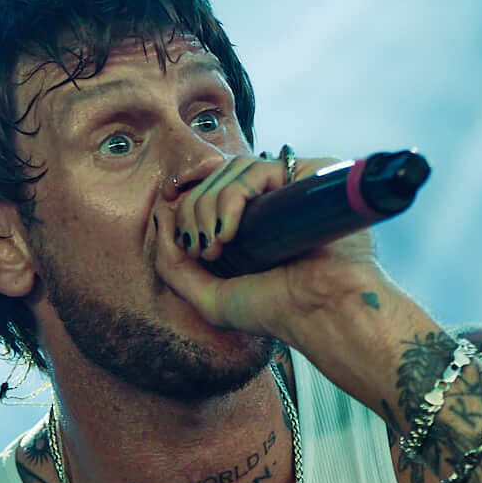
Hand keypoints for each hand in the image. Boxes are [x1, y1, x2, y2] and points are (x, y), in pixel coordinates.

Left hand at [154, 151, 385, 339]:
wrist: (321, 313)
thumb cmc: (275, 310)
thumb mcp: (208, 296)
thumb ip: (173, 264)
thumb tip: (160, 212)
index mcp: (249, 225)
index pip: (206, 194)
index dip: (187, 209)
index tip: (191, 245)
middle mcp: (269, 202)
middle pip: (214, 180)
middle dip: (194, 212)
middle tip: (204, 250)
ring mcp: (288, 188)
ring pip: (231, 170)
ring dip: (209, 205)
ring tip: (219, 245)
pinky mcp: (306, 177)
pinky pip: (256, 169)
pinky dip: (232, 196)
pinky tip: (231, 230)